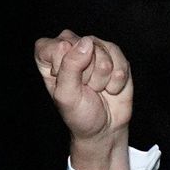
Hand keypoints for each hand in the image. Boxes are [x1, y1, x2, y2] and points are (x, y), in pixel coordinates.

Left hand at [34, 30, 131, 169]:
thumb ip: (70, 67)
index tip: (67, 83)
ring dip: (101, 78)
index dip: (62, 65)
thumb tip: (86, 42)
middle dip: (85, 72)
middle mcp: (71, 48)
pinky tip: (110, 87)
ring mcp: (94, 48)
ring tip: (96, 89)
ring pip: (102, 51)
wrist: (105, 127)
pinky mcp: (114, 52)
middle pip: (80, 45)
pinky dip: (116, 79)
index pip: (52, 46)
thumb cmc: (79, 114)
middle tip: (83, 88)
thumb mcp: (67, 96)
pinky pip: (119, 59)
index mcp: (49, 58)